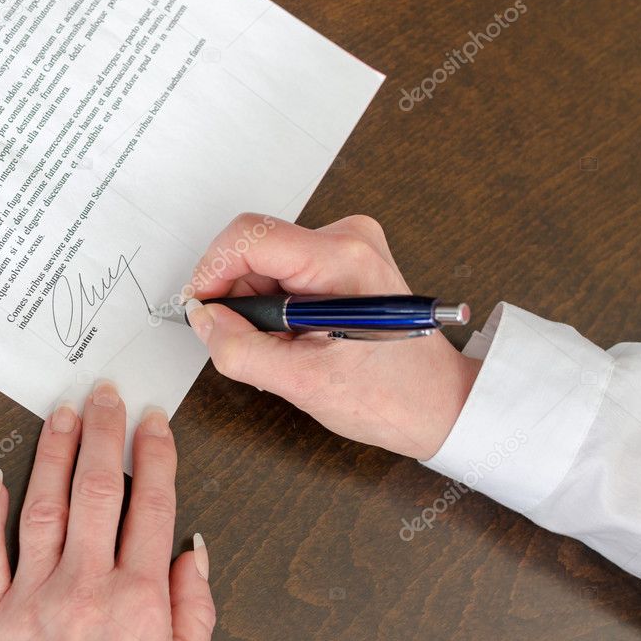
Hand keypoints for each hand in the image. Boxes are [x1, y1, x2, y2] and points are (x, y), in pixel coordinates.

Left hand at [0, 381, 215, 640]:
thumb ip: (194, 608)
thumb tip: (192, 549)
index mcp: (138, 602)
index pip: (152, 504)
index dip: (155, 454)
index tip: (153, 423)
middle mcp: (85, 591)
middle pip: (98, 491)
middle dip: (104, 434)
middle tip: (105, 396)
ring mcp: (33, 601)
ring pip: (44, 507)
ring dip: (53, 454)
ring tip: (61, 416)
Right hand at [184, 214, 481, 460]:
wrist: (440, 403)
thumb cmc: (391, 395)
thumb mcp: (302, 383)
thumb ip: (241, 350)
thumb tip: (204, 320)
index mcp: (342, 261)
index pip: (249, 237)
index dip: (212, 271)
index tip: (201, 307)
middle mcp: (348, 239)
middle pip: (256, 249)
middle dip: (239, 297)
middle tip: (254, 343)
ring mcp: (349, 245)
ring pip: (267, 262)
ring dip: (260, 305)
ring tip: (286, 346)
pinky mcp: (346, 257)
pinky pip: (285, 270)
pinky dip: (277, 304)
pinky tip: (297, 335)